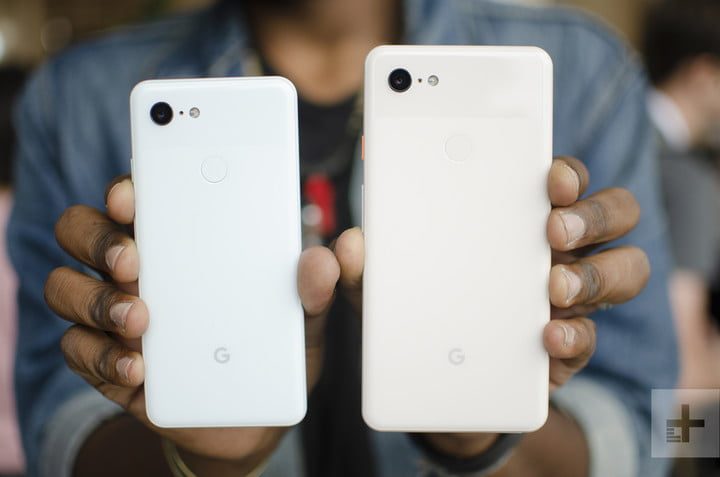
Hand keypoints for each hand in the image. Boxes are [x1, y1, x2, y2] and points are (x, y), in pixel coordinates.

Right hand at [45, 176, 339, 471]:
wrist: (249, 413)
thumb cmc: (270, 345)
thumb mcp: (300, 316)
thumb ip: (315, 287)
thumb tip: (331, 255)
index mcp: (179, 238)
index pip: (138, 195)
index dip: (128, 186)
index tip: (136, 195)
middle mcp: (136, 266)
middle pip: (83, 229)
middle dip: (98, 237)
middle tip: (134, 259)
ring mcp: (114, 311)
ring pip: (65, 286)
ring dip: (95, 298)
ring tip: (140, 318)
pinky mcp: (105, 360)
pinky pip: (77, 349)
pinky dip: (103, 356)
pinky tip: (138, 366)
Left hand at [333, 156, 649, 457]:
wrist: (437, 383)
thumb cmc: (417, 312)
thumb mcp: (383, 285)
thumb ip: (365, 264)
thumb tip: (345, 246)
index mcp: (516, 218)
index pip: (558, 178)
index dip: (563, 171)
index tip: (547, 175)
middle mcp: (555, 249)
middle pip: (611, 211)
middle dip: (592, 213)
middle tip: (552, 227)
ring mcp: (570, 298)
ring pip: (625, 268)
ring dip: (597, 272)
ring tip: (553, 286)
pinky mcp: (567, 347)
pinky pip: (591, 336)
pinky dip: (575, 335)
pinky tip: (547, 337)